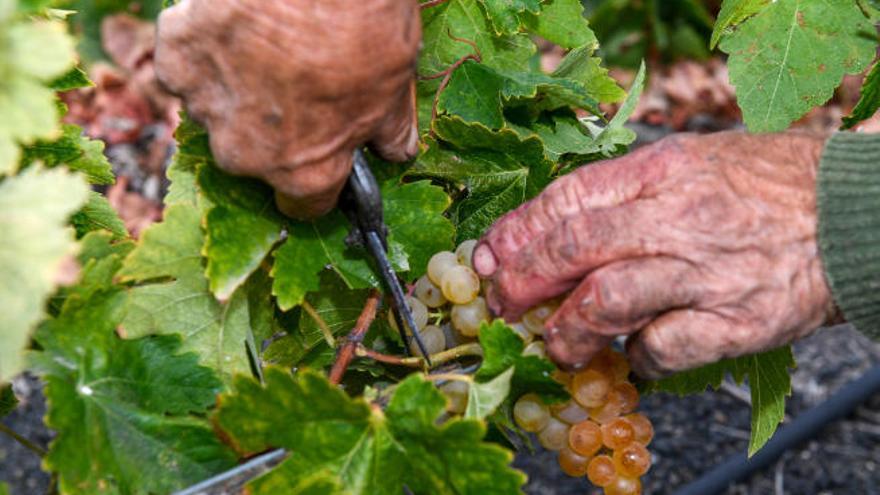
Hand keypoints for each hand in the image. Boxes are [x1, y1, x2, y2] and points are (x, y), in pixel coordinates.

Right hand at [155, 0, 420, 217]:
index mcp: (303, 173)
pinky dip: (208, 51)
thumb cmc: (364, 28)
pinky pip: (188, 66)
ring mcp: (204, 108)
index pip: (305, 206)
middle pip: (256, 159)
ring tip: (268, 50)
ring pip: (219, 112)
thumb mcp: (396, 87)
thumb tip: (396, 151)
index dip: (319, 184)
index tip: (324, 158)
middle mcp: (245, 156)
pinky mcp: (177, 59)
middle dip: (276, 131)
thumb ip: (389, 130)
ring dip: (239, 90)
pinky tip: (236, 26)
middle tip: (300, 85)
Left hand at [473, 132, 838, 377]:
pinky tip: (631, 355)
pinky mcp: (737, 321)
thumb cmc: (764, 184)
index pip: (567, 199)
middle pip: (574, 248)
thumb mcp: (690, 161)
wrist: (853, 213)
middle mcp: (678, 217)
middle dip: (522, 281)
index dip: (516, 232)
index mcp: (662, 169)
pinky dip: (635, 357)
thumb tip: (548, 227)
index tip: (488, 257)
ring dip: (566, 330)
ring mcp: (707, 271)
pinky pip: (663, 347)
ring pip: (606, 300)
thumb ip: (623, 191)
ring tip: (557, 344)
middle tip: (503, 304)